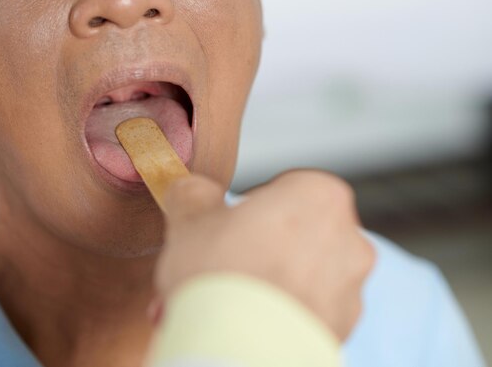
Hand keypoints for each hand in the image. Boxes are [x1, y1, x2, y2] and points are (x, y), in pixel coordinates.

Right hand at [154, 170, 375, 340]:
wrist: (240, 350)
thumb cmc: (223, 276)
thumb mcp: (190, 217)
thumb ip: (194, 192)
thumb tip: (194, 190)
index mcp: (319, 196)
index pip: (284, 188)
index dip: (250, 207)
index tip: (228, 226)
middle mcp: (348, 239)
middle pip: (295, 233)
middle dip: (260, 248)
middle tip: (222, 265)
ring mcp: (350, 288)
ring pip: (302, 275)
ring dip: (269, 283)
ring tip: (226, 301)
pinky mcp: (342, 329)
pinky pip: (306, 312)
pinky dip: (280, 315)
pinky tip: (244, 323)